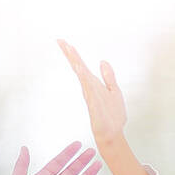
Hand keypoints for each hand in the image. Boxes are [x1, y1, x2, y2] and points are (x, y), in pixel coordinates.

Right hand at [57, 39, 150, 174]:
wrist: (113, 134)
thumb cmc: (112, 116)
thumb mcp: (114, 91)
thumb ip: (108, 76)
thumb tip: (102, 61)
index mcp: (94, 84)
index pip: (82, 67)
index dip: (74, 55)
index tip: (65, 43)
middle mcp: (89, 88)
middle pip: (78, 68)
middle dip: (70, 55)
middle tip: (60, 41)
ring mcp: (91, 95)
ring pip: (82, 75)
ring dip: (76, 62)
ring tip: (69, 48)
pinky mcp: (94, 104)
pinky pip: (88, 88)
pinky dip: (84, 78)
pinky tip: (80, 69)